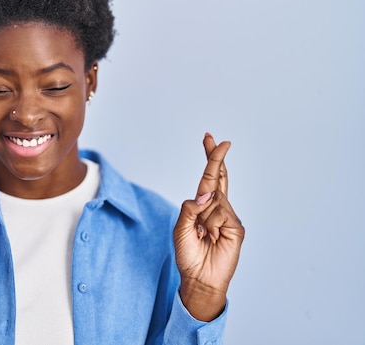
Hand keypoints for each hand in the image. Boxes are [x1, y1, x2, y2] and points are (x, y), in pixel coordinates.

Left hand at [173, 133, 244, 320]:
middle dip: (216, 158)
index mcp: (202, 206)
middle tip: (216, 138)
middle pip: (218, 177)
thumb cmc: (188, 255)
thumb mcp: (180, 228)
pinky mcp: (236, 227)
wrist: (199, 278)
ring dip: (204, 216)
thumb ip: (190, 208)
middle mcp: (217, 207)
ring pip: (215, 200)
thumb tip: (205, 194)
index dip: (210, 158)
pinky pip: (221, 214)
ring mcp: (228, 217)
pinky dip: (212, 224)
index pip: (208, 178)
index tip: (210, 138)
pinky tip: (212, 237)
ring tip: (203, 234)